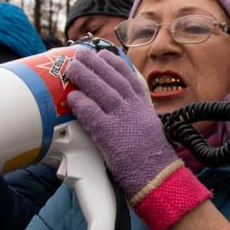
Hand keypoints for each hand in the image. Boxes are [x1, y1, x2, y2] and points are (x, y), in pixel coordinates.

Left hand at [66, 49, 178, 200]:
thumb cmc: (150, 157)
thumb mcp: (147, 127)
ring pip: (103, 91)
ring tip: (72, 67)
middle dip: (96, 64)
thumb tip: (119, 107)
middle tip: (81, 53)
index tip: (104, 53)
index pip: (129, 77)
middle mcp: (134, 109)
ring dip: (86, 77)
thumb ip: (134, 114)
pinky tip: (73, 97)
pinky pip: (93, 114)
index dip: (115, 63)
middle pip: (113, 79)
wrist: (157, 176)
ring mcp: (123, 120)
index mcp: (143, 106)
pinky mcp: (111, 134)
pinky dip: (83, 104)